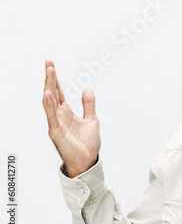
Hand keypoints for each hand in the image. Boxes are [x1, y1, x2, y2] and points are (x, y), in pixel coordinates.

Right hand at [42, 60, 100, 177]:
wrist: (88, 161)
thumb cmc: (87, 144)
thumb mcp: (91, 119)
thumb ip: (89, 105)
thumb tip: (88, 89)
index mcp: (66, 112)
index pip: (59, 92)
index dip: (55, 79)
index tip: (51, 65)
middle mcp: (59, 116)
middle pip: (52, 93)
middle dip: (50, 78)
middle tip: (48, 63)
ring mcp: (56, 123)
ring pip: (50, 102)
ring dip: (49, 87)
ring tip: (49, 72)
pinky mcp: (56, 132)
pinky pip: (52, 117)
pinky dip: (49, 105)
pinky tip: (48, 94)